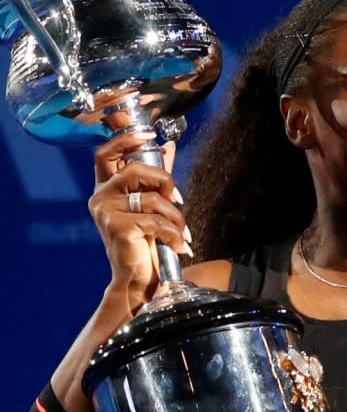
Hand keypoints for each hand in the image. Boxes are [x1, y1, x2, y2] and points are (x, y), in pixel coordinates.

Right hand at [88, 132, 191, 312]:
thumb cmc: (144, 241)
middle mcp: (100, 196)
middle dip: (164, 181)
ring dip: (174, 215)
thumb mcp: (151, 204)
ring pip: (150, 197)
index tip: (149, 133)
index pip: (106, 154)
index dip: (125, 139)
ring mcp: (105, 211)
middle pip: (134, 169)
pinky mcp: (116, 227)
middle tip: (176, 199)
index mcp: (106, 187)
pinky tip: (177, 244)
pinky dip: (173, 232)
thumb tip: (168, 146)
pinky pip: (155, 220)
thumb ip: (156, 175)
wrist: (137, 277)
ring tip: (180, 231)